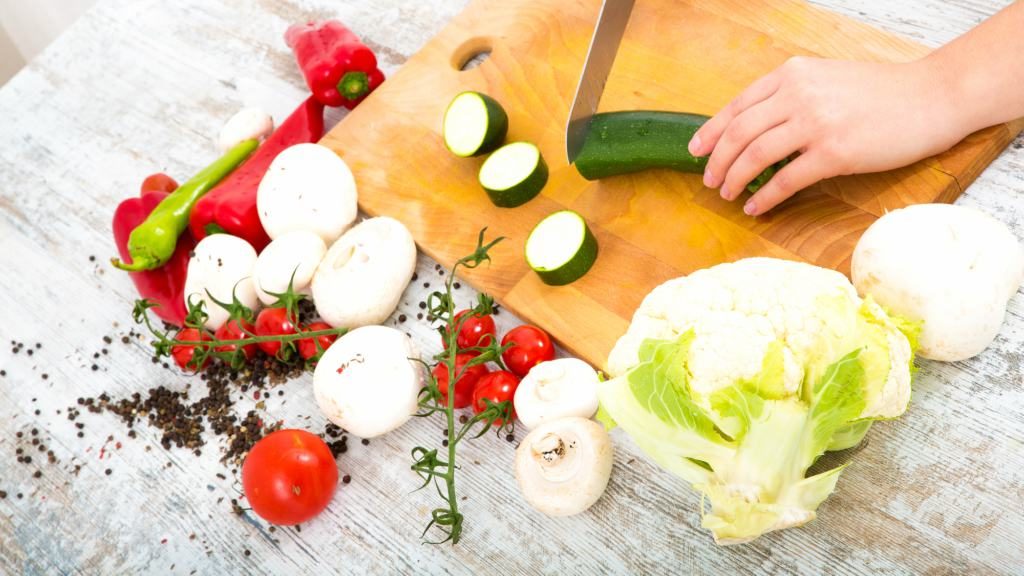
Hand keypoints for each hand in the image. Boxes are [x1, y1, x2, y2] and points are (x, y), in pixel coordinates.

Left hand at [688, 57, 962, 215]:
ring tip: (728, 195)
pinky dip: (765, 197)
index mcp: (792, 75)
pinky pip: (785, 181)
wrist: (931, 97)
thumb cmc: (880, 93)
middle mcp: (798, 94)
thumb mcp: (826, 80)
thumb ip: (790, 97)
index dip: (711, 132)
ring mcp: (815, 123)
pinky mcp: (834, 153)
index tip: (696, 151)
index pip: (737, 106)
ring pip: (755, 157)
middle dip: (717, 161)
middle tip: (709, 181)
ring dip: (734, 180)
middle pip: (739, 133)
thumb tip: (753, 130)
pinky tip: (756, 207)